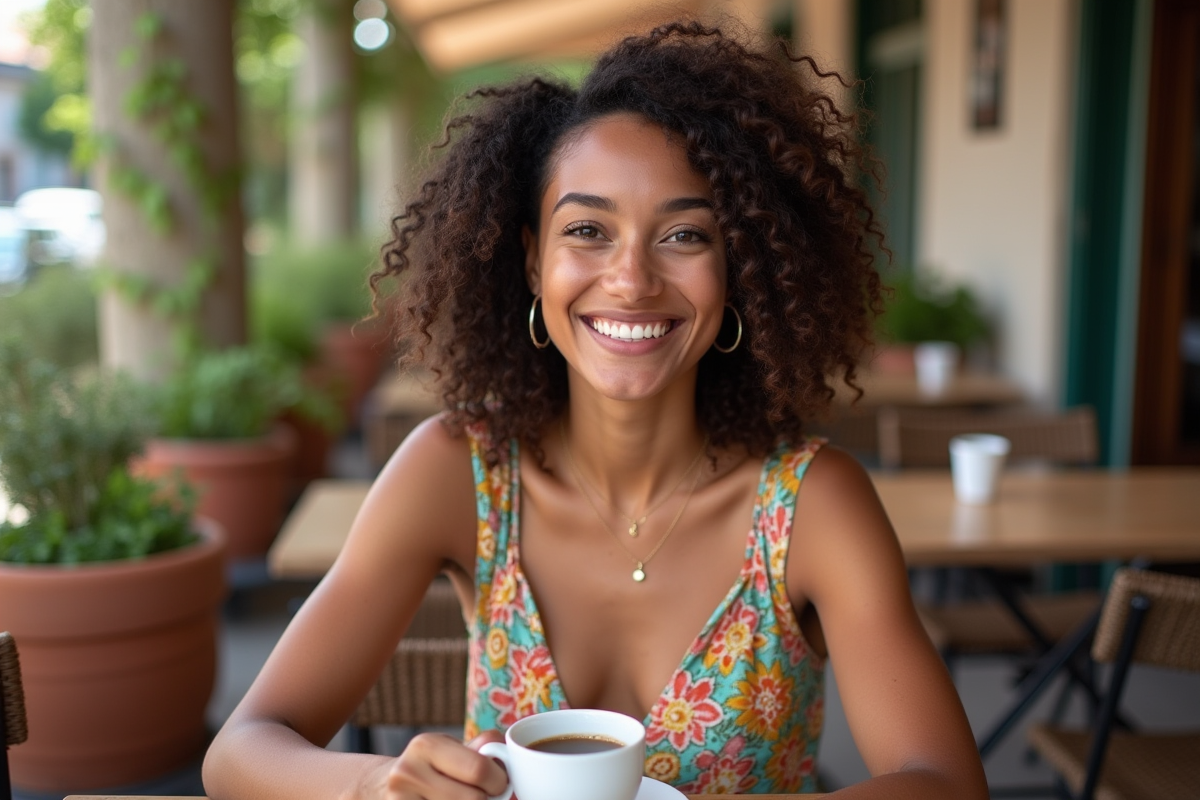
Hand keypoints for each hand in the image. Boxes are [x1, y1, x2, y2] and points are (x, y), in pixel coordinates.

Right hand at [382, 730, 508, 799]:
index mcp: (426, 746)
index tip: (498, 784)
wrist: (383, 786)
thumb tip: (508, 752)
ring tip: (464, 799)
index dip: (498, 781)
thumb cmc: (430, 766)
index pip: (479, 769)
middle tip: (485, 796)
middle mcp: (409, 773)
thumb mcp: (451, 749)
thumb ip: (483, 747)